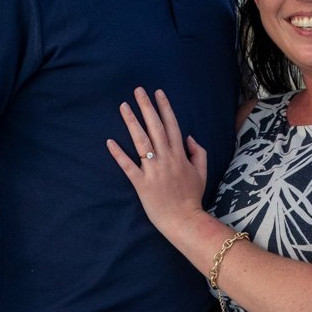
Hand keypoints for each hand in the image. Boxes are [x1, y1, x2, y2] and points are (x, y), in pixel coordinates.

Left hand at [107, 87, 207, 241]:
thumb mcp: (202, 172)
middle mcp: (166, 159)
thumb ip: (198, 152)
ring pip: (141, 142)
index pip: (172, 125)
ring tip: (123, 106)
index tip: (158, 93)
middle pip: (155, 128)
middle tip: (138, 91)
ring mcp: (153, 171)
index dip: (164, 108)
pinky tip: (109, 141)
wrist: (184, 220)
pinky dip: (118, 154)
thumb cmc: (192, 197)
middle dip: (147, 107)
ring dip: (132, 122)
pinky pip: (128, 166)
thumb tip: (188, 137)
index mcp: (180, 155)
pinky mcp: (142, 184)